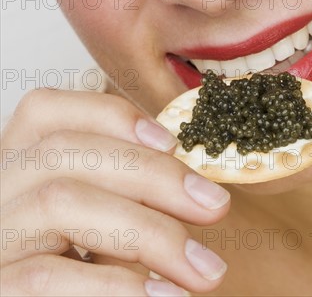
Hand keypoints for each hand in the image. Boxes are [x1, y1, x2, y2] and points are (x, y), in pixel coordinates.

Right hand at [1, 88, 229, 295]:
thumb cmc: (86, 273)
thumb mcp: (103, 222)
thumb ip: (124, 194)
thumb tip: (191, 183)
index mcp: (17, 166)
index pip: (44, 110)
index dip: (108, 115)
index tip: (171, 141)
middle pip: (62, 152)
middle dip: (149, 174)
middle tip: (214, 205)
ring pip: (58, 202)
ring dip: (146, 232)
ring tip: (204, 269)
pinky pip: (48, 276)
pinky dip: (116, 285)